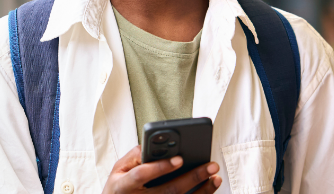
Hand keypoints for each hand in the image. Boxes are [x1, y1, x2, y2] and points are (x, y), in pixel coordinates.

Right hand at [102, 146, 221, 193]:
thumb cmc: (119, 187)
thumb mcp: (118, 169)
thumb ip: (134, 156)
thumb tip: (153, 144)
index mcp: (124, 185)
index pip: (142, 175)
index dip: (160, 168)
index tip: (179, 159)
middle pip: (169, 190)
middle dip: (192, 177)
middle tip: (210, 165)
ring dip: (202, 190)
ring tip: (215, 177)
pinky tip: (209, 188)